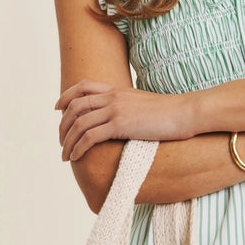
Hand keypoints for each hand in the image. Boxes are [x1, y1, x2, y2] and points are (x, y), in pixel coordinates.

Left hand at [55, 80, 194, 160]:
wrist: (186, 113)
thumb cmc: (171, 113)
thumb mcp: (144, 105)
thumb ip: (128, 108)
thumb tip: (123, 120)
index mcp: (117, 90)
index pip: (83, 86)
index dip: (66, 97)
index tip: (58, 109)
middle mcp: (112, 97)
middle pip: (75, 107)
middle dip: (63, 126)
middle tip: (61, 142)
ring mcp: (115, 110)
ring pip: (79, 124)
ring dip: (68, 142)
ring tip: (65, 156)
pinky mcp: (120, 124)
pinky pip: (90, 136)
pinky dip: (78, 148)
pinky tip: (76, 158)